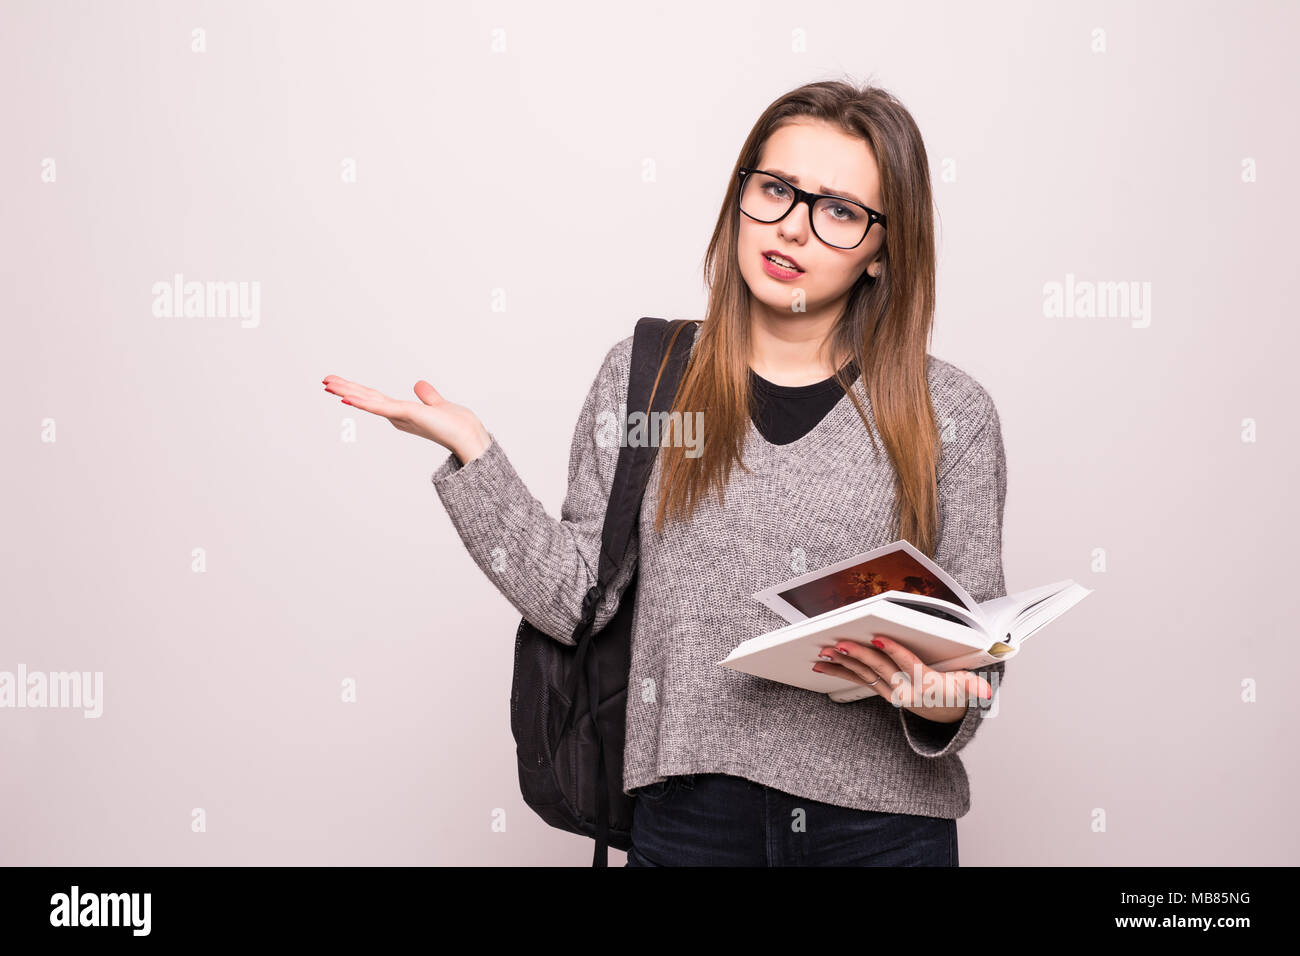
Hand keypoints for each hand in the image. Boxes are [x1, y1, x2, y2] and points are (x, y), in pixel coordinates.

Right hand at [321, 375, 490, 463]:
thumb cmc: (458, 425)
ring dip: (347, 392)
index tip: (339, 383)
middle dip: (345, 389)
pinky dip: (363, 402)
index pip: (375, 398)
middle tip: (324, 381)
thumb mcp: (438, 405)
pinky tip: (348, 397)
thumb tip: (419, 384)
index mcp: (402, 412)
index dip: (357, 390)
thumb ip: (427, 396)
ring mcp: (399, 416)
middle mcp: (397, 415)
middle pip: (366, 398)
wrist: (469, 437)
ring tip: (328, 385)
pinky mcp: (405, 415)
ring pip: (368, 401)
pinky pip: (380, 406)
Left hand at [811, 634, 992, 720]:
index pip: (909, 664)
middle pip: (879, 668)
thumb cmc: (953, 691)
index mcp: (925, 683)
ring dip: (843, 662)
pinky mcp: (878, 689)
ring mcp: (888, 690)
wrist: (942, 712)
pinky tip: (822, 664)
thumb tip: (985, 692)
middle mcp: (903, 689)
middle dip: (858, 654)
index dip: (894, 652)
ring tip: (825, 652)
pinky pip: (857, 679)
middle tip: (840, 643)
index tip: (879, 639)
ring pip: (864, 673)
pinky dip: (839, 670)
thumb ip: (974, 687)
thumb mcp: (966, 688)